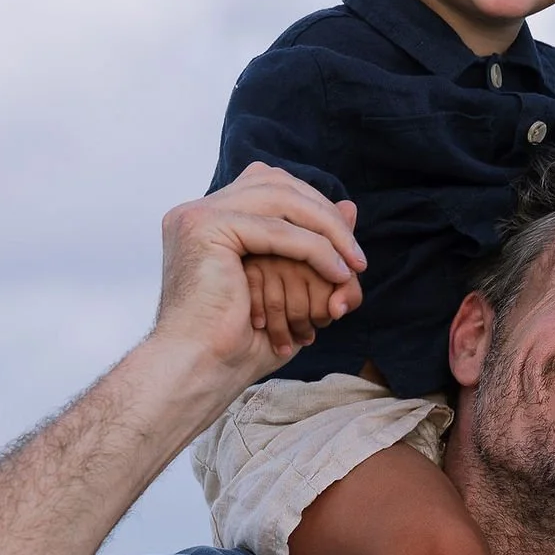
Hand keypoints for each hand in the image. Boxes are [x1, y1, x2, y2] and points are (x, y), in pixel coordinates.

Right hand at [152, 165, 368, 390]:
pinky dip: (314, 249)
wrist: (201, 371)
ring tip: (353, 265)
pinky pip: (275, 229)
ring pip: (280, 198)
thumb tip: (351, 205)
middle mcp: (199, 210)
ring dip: (326, 229)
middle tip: (356, 255)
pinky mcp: (205, 228)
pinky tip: (336, 272)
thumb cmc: (239, 344)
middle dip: (323, 214)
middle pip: (276, 182)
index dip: (312, 208)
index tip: (346, 247)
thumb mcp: (292, 288)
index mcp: (209, 221)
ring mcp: (198, 216)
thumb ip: (317, 244)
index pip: (270, 186)